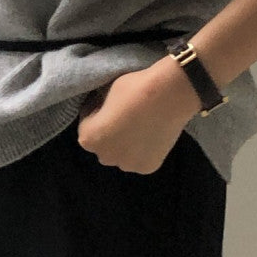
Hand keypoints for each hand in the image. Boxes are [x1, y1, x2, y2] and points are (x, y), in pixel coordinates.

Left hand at [76, 58, 201, 173]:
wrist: (169, 94)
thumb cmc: (133, 88)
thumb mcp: (104, 91)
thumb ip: (98, 105)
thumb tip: (101, 107)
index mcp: (88, 139)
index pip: (86, 125)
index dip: (96, 112)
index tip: (107, 102)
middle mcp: (105, 157)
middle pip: (103, 144)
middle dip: (109, 132)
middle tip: (124, 116)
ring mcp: (128, 165)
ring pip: (121, 154)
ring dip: (125, 144)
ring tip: (138, 125)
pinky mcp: (148, 167)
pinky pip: (139, 158)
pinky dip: (143, 149)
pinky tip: (150, 134)